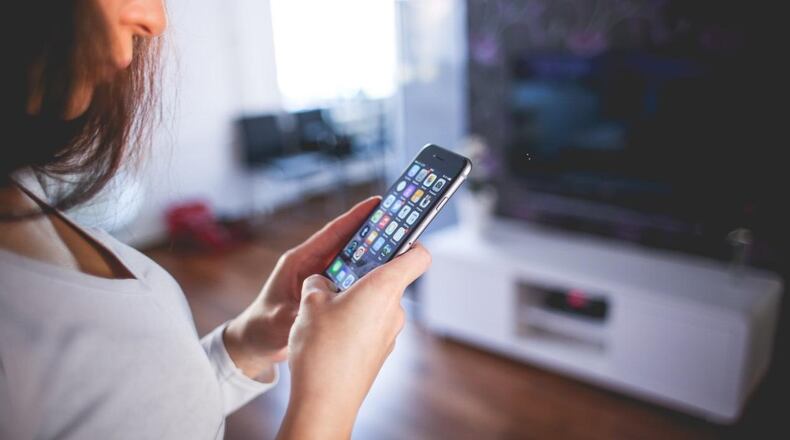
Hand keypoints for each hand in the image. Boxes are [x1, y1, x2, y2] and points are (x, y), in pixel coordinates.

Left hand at [224, 197, 380, 378]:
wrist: (255, 343)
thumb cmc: (261, 327)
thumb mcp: (279, 320)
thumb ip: (300, 313)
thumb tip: (320, 310)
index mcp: (299, 261)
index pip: (331, 233)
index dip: (354, 217)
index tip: (376, 203)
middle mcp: (311, 265)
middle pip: (346, 243)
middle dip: (371, 232)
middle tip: (398, 223)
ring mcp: (320, 278)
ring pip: (351, 260)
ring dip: (372, 254)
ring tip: (399, 247)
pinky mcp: (326, 291)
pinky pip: (350, 278)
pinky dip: (366, 275)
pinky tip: (384, 277)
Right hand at [278, 243, 430, 439]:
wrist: (325, 402)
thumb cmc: (321, 349)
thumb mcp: (310, 303)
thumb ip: (319, 282)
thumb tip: (322, 282)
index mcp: (383, 288)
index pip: (418, 255)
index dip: (410, 241)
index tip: (394, 235)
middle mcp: (394, 309)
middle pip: (389, 278)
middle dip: (364, 273)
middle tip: (337, 274)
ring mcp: (390, 333)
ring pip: (376, 303)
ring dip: (355, 300)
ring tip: (324, 308)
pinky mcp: (380, 351)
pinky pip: (371, 326)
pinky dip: (354, 322)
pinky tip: (329, 333)